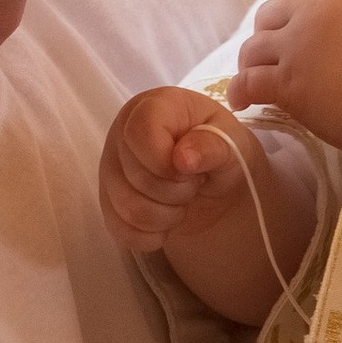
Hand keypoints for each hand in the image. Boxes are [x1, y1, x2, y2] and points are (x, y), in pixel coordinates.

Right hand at [99, 86, 251, 255]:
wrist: (214, 182)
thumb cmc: (222, 151)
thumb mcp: (233, 144)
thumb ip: (215, 145)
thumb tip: (184, 158)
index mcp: (153, 106)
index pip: (140, 132)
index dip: (165, 161)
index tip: (190, 168)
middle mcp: (123, 132)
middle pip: (136, 176)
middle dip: (175, 191)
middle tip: (193, 183)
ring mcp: (111, 167)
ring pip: (127, 208)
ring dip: (165, 216)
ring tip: (181, 202)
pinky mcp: (108, 200)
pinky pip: (120, 229)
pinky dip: (150, 236)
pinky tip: (166, 224)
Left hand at [233, 0, 341, 150]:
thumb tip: (336, 30)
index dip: (282, 11)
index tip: (284, 29)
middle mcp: (309, 15)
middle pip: (266, 15)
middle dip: (265, 36)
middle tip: (271, 58)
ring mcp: (294, 47)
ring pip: (252, 49)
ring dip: (251, 65)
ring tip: (255, 81)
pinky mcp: (285, 81)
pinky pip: (248, 81)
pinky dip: (240, 92)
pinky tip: (242, 103)